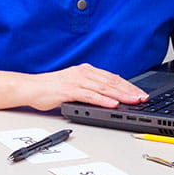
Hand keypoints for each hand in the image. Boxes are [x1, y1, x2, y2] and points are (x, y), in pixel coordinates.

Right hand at [28, 64, 147, 110]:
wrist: (30, 87)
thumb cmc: (50, 88)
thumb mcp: (74, 84)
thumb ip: (90, 87)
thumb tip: (109, 94)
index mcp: (85, 70)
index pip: (112, 78)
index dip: (128, 86)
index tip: (140, 93)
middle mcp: (82, 73)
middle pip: (111, 82)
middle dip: (129, 90)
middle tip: (143, 98)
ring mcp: (76, 81)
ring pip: (103, 88)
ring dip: (120, 95)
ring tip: (133, 101)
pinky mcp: (69, 90)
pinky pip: (89, 95)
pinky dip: (103, 100)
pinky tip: (113, 104)